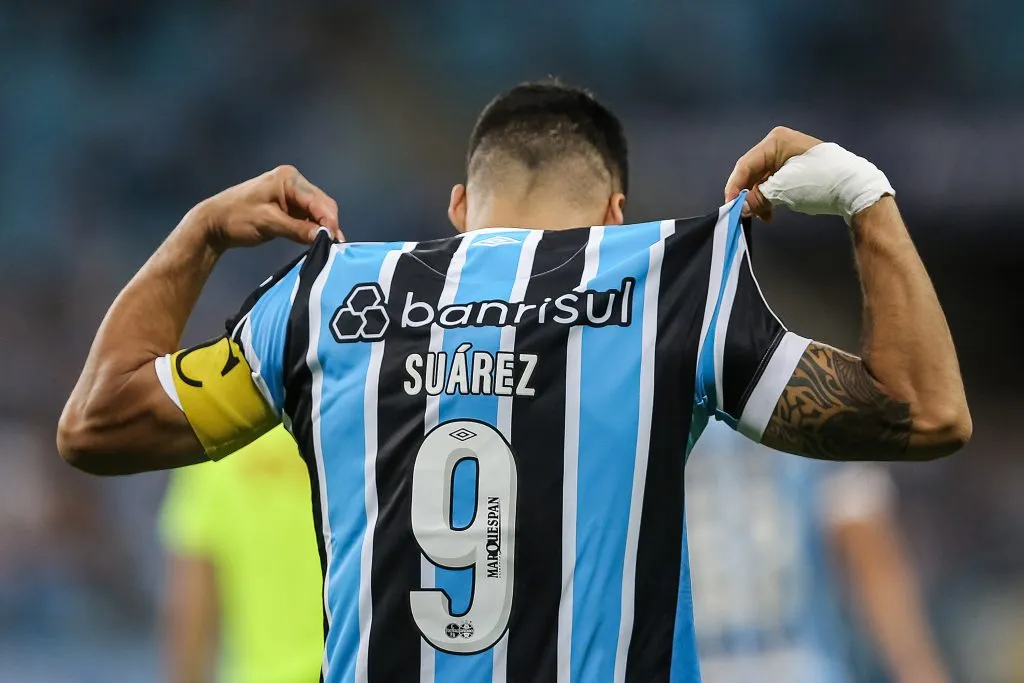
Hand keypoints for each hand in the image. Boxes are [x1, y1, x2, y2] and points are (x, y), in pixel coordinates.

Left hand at [190, 165, 342, 251]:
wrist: (214, 222)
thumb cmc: (237, 218)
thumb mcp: (269, 223)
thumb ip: (298, 229)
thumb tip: (325, 236)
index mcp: (288, 179)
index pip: (317, 200)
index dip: (329, 220)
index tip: (336, 240)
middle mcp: (293, 182)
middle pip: (321, 204)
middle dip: (329, 223)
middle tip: (336, 245)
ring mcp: (291, 193)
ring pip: (317, 211)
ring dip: (323, 227)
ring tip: (331, 246)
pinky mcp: (288, 206)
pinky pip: (307, 216)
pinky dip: (313, 228)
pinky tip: (318, 240)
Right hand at [724, 126, 822, 220]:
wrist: (854, 187)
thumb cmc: (817, 181)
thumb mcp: (782, 189)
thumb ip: (756, 198)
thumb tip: (740, 208)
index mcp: (775, 141)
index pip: (745, 164)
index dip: (734, 187)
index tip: (729, 207)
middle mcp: (779, 145)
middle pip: (753, 172)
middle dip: (747, 195)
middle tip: (743, 214)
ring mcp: (788, 157)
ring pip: (763, 180)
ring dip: (759, 199)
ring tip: (761, 217)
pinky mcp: (796, 169)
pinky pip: (775, 184)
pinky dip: (770, 198)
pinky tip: (770, 213)